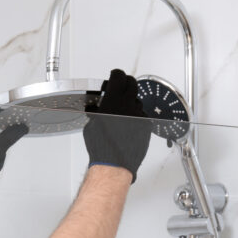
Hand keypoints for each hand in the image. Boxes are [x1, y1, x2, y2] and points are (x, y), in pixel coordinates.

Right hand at [83, 69, 151, 183]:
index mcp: (113, 101)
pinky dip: (135, 116)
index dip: (116, 75)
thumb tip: (98, 110)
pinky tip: (128, 124)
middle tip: (121, 86)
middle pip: (132, 84)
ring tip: (122, 111)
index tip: (114, 76)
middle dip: (126, 83)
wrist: (114, 163)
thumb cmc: (101, 146)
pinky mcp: (146, 125)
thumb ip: (97, 112)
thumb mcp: (92, 124)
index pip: (119, 77)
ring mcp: (139, 115)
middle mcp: (128, 105)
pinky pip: (141, 115)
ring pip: (137, 100)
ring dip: (130, 102)